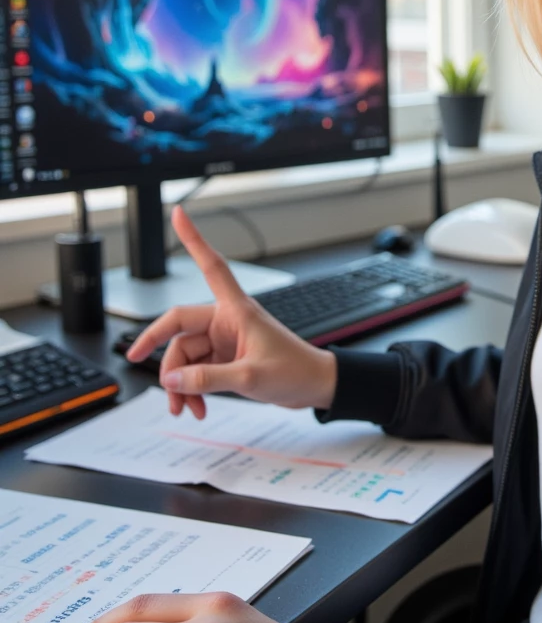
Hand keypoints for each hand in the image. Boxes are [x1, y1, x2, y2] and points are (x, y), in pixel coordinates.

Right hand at [126, 204, 336, 419]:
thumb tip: (173, 380)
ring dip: (180, 384)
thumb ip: (207, 379)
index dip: (194, 239)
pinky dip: (192, 389)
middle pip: (179, 330)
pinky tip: (196, 407)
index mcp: (236, 310)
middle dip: (165, 357)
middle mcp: (226, 321)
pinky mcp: (225, 359)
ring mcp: (224, 341)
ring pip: (185, 357)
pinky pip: (196, 371)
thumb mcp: (250, 376)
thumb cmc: (295, 370)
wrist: (315, 387)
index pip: (211, 266)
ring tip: (184, 408)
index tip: (179, 214)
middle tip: (145, 370)